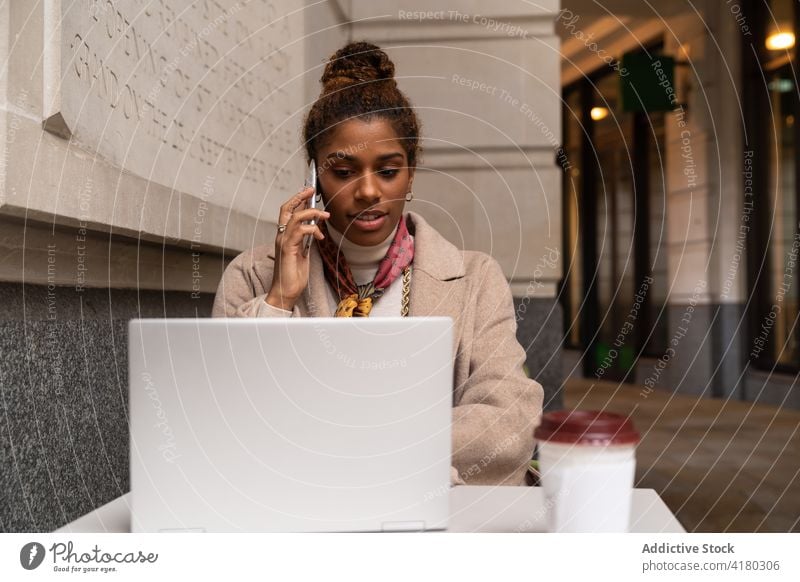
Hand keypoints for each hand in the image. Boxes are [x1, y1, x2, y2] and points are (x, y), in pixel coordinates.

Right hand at [266, 186, 329, 310]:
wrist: (285, 292)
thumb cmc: (293, 276)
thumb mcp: (303, 254)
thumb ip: (306, 241)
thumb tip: (314, 229)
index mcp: (285, 236)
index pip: (289, 212)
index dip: (298, 200)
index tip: (309, 192)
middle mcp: (282, 236)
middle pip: (286, 208)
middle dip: (299, 196)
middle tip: (311, 189)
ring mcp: (283, 241)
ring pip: (295, 217)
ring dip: (312, 213)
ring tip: (325, 216)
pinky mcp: (287, 249)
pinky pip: (299, 231)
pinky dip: (311, 229)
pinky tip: (320, 235)